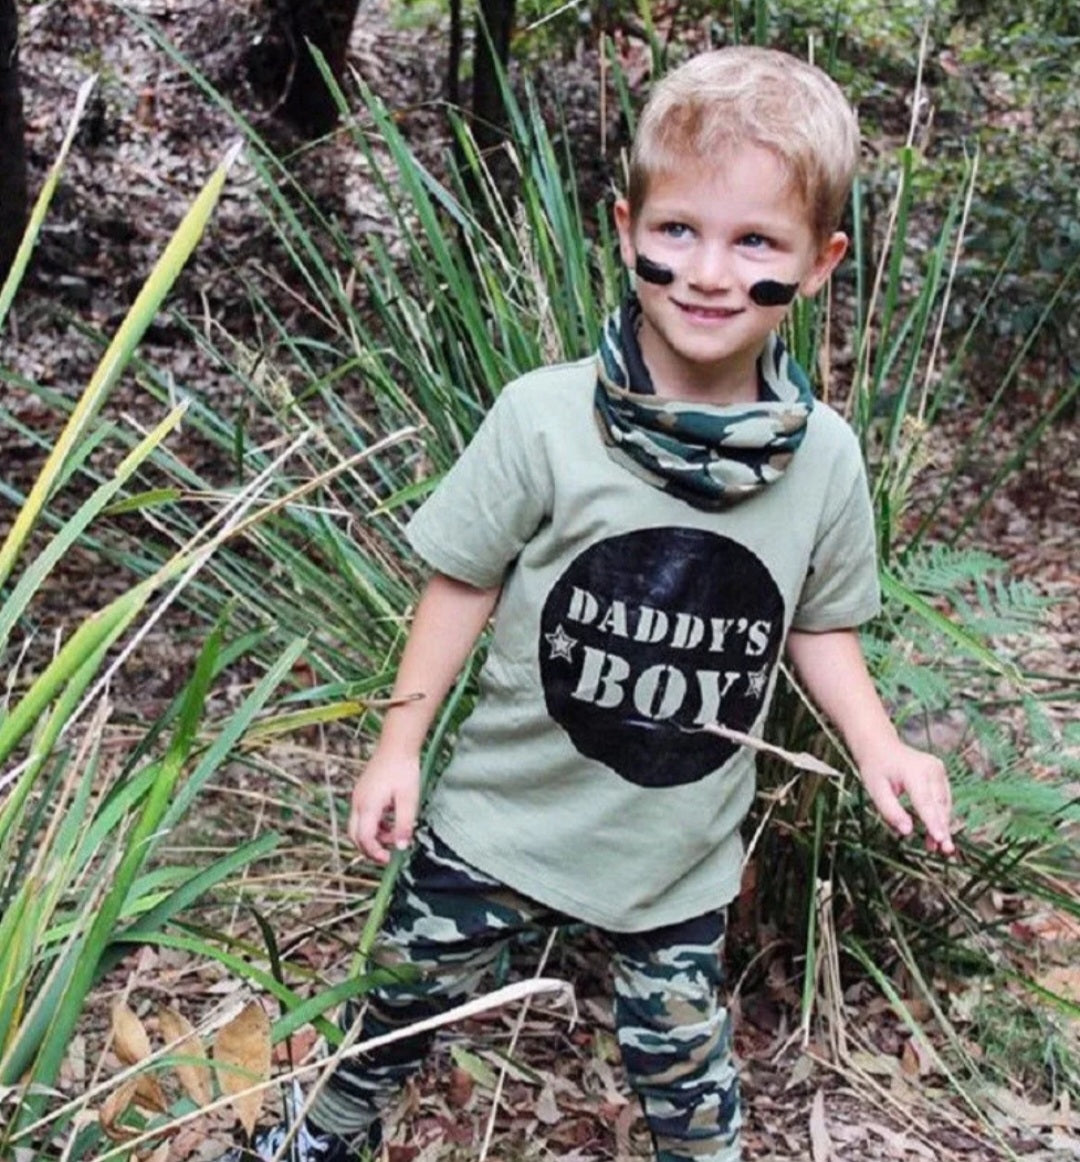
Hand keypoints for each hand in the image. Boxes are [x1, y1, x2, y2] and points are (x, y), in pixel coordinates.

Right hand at [347, 750, 420, 864]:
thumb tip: (401, 847)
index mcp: (368, 805)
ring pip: (357, 827)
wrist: (397, 745)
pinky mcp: (362, 793)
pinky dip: (374, 825)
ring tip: (395, 833)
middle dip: (370, 848)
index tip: (389, 859)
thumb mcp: (409, 799)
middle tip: (388, 854)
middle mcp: (358, 802)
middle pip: (355, 836)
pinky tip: (391, 820)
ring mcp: (358, 797)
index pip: (364, 838)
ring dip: (374, 836)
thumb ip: (404, 824)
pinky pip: (362, 816)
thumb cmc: (404, 770)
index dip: (375, 852)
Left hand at [857, 741, 954, 855]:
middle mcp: (931, 769)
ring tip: (935, 846)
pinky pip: (943, 798)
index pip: (925, 802)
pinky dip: (939, 814)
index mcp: (913, 771)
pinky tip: (933, 830)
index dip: (933, 822)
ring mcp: (938, 769)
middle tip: (945, 851)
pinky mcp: (941, 773)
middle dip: (941, 828)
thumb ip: (890, 811)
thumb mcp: (875, 790)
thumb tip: (907, 831)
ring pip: (943, 803)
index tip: (941, 839)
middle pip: (938, 805)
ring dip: (941, 824)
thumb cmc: (876, 768)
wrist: (880, 746)